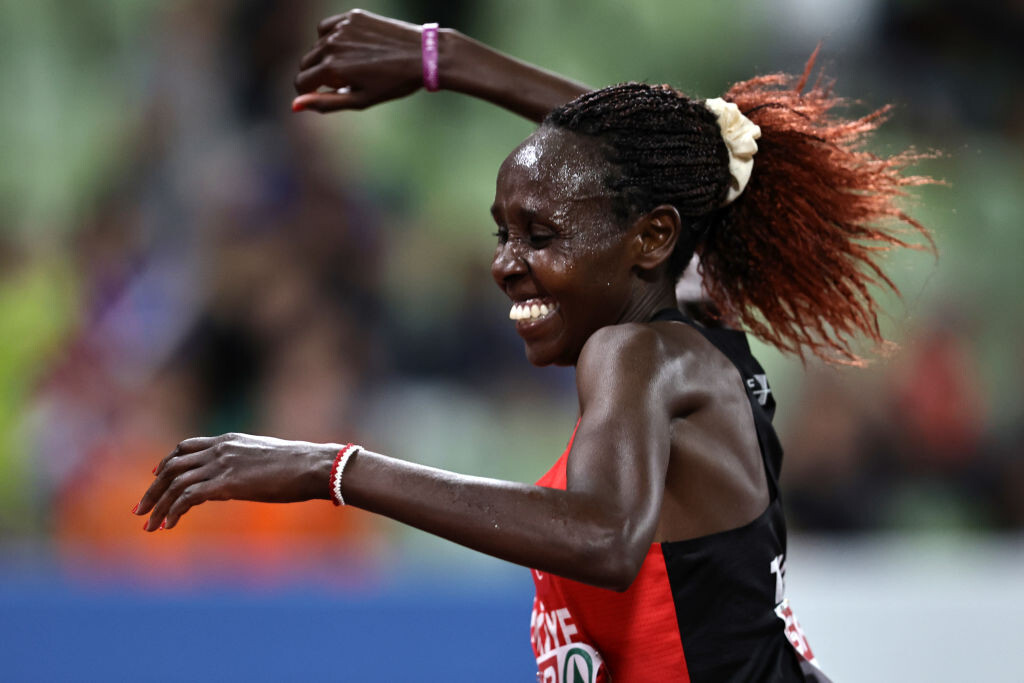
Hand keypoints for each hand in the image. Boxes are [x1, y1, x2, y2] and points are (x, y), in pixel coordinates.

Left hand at [135, 433, 334, 529]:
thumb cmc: (300, 465)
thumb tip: (231, 485)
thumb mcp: (265, 460)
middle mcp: (220, 448)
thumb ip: (242, 466)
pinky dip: (173, 512)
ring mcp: (222, 464)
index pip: (185, 447)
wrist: (314, 466)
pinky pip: (188, 498)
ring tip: (149, 525)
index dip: (167, 463)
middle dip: (153, 489)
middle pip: (172, 465)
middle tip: (140, 510)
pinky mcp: (226, 483)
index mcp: (229, 440)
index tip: (156, 477)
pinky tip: (169, 526)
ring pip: (175, 483)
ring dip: (158, 506)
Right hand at [293, 9, 424, 112]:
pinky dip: (331, 37)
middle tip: (343, 83)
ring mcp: (342, 27)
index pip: (301, 82)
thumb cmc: (394, 83)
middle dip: (316, 76)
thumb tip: (294, 106)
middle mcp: (333, 44)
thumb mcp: (360, 100)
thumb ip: (325, 103)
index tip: (321, 96)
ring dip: (326, 57)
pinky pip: (327, 27)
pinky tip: (349, 47)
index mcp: (333, 68)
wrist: (424, 55)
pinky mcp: (352, 16)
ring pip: (316, 45)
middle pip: (306, 63)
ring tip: (353, 66)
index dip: (307, 93)